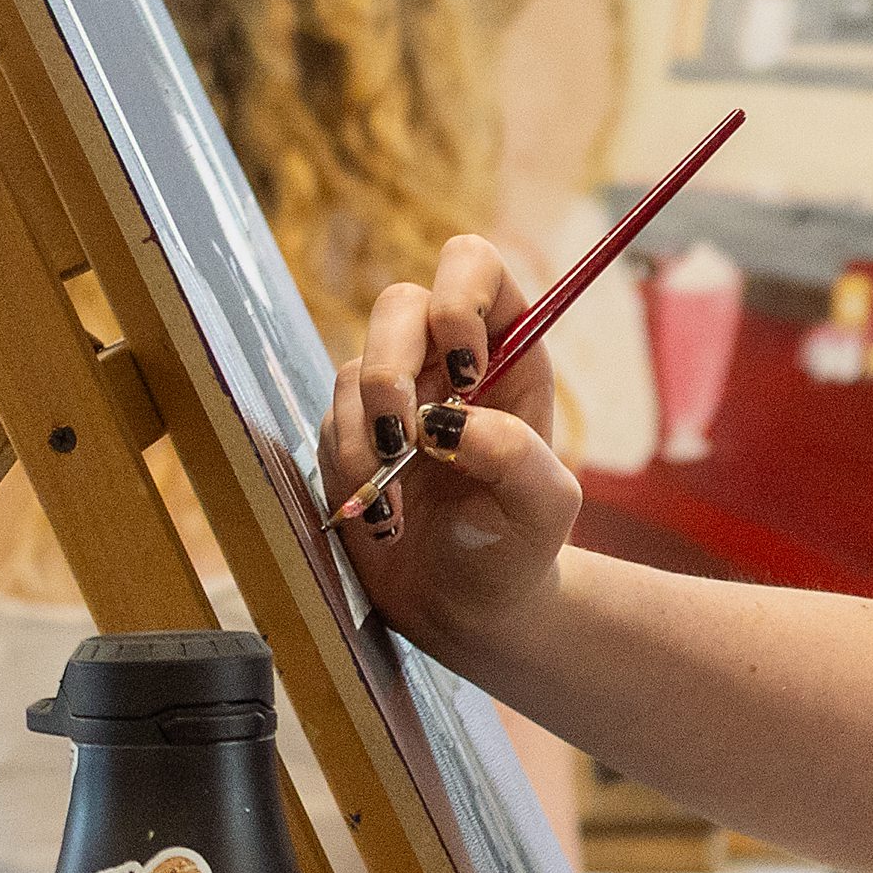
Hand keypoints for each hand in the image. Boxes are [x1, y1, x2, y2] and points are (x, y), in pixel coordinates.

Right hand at [321, 236, 580, 649]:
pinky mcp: (351, 430)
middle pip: (399, 302)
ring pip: (356, 367)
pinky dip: (349, 468)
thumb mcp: (542, 510)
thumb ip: (514, 455)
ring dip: (369, 437)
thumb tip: (446, 421)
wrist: (462, 606)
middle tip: (407, 439)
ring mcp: (394, 392)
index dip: (458, 297)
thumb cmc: (515, 550)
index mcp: (508, 354)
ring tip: (397, 501)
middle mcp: (447, 360)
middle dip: (393, 368)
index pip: (473, 266)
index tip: (462, 371)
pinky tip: (383, 517)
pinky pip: (330, 420)